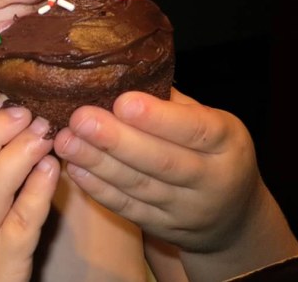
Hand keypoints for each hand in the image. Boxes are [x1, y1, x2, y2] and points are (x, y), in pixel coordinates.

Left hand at [53, 88, 262, 253]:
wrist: (232, 215)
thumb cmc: (211, 149)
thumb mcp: (209, 120)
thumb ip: (170, 101)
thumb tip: (120, 70)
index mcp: (226, 142)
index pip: (195, 129)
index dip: (158, 118)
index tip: (123, 101)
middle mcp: (211, 179)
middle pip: (162, 162)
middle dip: (116, 140)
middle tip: (79, 118)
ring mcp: (186, 209)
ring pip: (138, 186)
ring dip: (97, 162)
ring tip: (66, 140)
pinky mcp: (162, 227)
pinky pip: (128, 208)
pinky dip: (99, 188)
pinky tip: (75, 167)